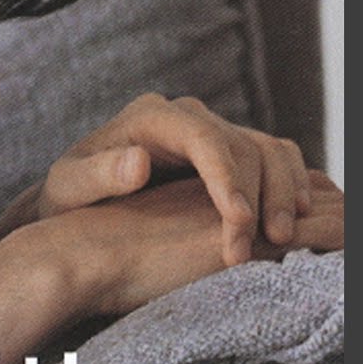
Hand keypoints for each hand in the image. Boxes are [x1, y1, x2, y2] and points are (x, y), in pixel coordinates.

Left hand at [0, 93, 311, 265]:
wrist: (78, 201)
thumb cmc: (70, 199)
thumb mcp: (68, 189)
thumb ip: (96, 175)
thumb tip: (138, 163)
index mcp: (150, 119)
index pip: (203, 138)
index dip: (227, 178)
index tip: (239, 221)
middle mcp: (187, 118)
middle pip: (243, 145)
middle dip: (260, 196)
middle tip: (265, 245)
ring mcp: (211, 133)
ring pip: (267, 149)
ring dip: (283, 191)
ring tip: (284, 237)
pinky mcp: (228, 154)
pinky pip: (273, 159)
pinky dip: (291, 183)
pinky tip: (293, 219)